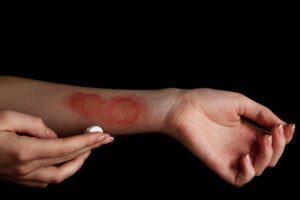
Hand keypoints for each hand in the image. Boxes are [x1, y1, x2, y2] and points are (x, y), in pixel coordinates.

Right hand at [0, 110, 112, 187]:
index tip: (104, 136)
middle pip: (67, 161)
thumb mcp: (5, 118)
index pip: (66, 147)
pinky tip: (65, 161)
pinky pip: (45, 180)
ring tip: (88, 150)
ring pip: (58, 176)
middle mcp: (25, 167)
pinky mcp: (16, 179)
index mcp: (24, 151)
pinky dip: (61, 171)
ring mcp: (20, 176)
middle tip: (104, 139)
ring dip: (76, 163)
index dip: (87, 141)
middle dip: (89, 149)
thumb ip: (33, 125)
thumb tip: (52, 135)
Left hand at [165, 89, 294, 186]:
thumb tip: (283, 124)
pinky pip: (240, 179)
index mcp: (246, 131)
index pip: (272, 141)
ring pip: (259, 168)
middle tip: (276, 133)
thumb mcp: (241, 103)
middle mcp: (241, 145)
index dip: (285, 137)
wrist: (185, 108)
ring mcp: (231, 156)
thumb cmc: (209, 102)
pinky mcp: (220, 165)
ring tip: (266, 140)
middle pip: (270, 156)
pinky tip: (246, 156)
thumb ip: (262, 114)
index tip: (290, 126)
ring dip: (269, 157)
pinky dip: (249, 172)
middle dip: (280, 146)